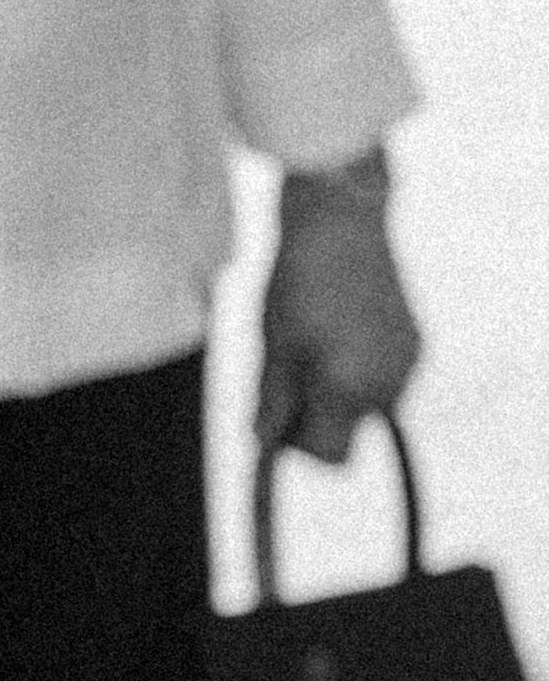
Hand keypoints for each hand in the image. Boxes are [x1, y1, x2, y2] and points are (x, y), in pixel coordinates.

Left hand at [258, 156, 420, 464]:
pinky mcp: (417, 346)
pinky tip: (340, 325)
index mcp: (349, 389)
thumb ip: (272, 399)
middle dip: (317, 412)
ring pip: (365, 404)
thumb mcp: (272, 343)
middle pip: (349, 430)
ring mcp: (409, 366)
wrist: (341, 224)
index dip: (300, 444)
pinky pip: (383, 378)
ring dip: (338, 388)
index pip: (331, 456)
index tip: (278, 416)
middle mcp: (389, 387)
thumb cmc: (296, 282)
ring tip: (313, 336)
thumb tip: (262, 444)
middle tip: (287, 369)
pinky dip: (360, 367)